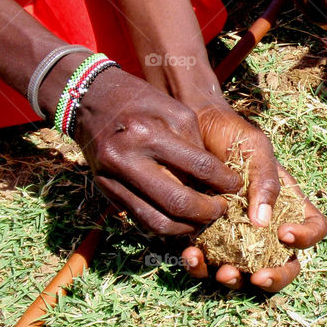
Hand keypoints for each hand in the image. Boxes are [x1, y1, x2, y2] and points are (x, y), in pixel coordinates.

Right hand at [73, 66, 243, 234]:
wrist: (89, 99)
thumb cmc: (140, 100)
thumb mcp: (174, 110)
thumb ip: (196, 145)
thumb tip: (217, 180)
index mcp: (148, 133)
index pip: (198, 167)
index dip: (223, 181)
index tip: (237, 186)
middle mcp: (127, 159)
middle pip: (177, 202)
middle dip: (207, 211)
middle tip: (222, 208)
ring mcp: (113, 179)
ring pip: (157, 221)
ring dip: (187, 227)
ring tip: (204, 219)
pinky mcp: (106, 191)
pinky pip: (140, 220)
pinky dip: (165, 225)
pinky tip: (181, 220)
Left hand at [177, 102, 326, 291]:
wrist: (189, 128)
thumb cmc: (230, 135)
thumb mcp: (256, 149)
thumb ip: (266, 182)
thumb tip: (264, 222)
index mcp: (288, 203)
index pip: (313, 228)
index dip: (306, 237)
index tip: (284, 234)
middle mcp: (265, 226)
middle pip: (284, 264)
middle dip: (275, 277)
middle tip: (259, 276)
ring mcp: (235, 237)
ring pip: (245, 273)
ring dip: (236, 280)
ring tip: (223, 272)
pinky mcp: (205, 240)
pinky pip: (207, 265)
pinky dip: (200, 267)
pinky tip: (191, 255)